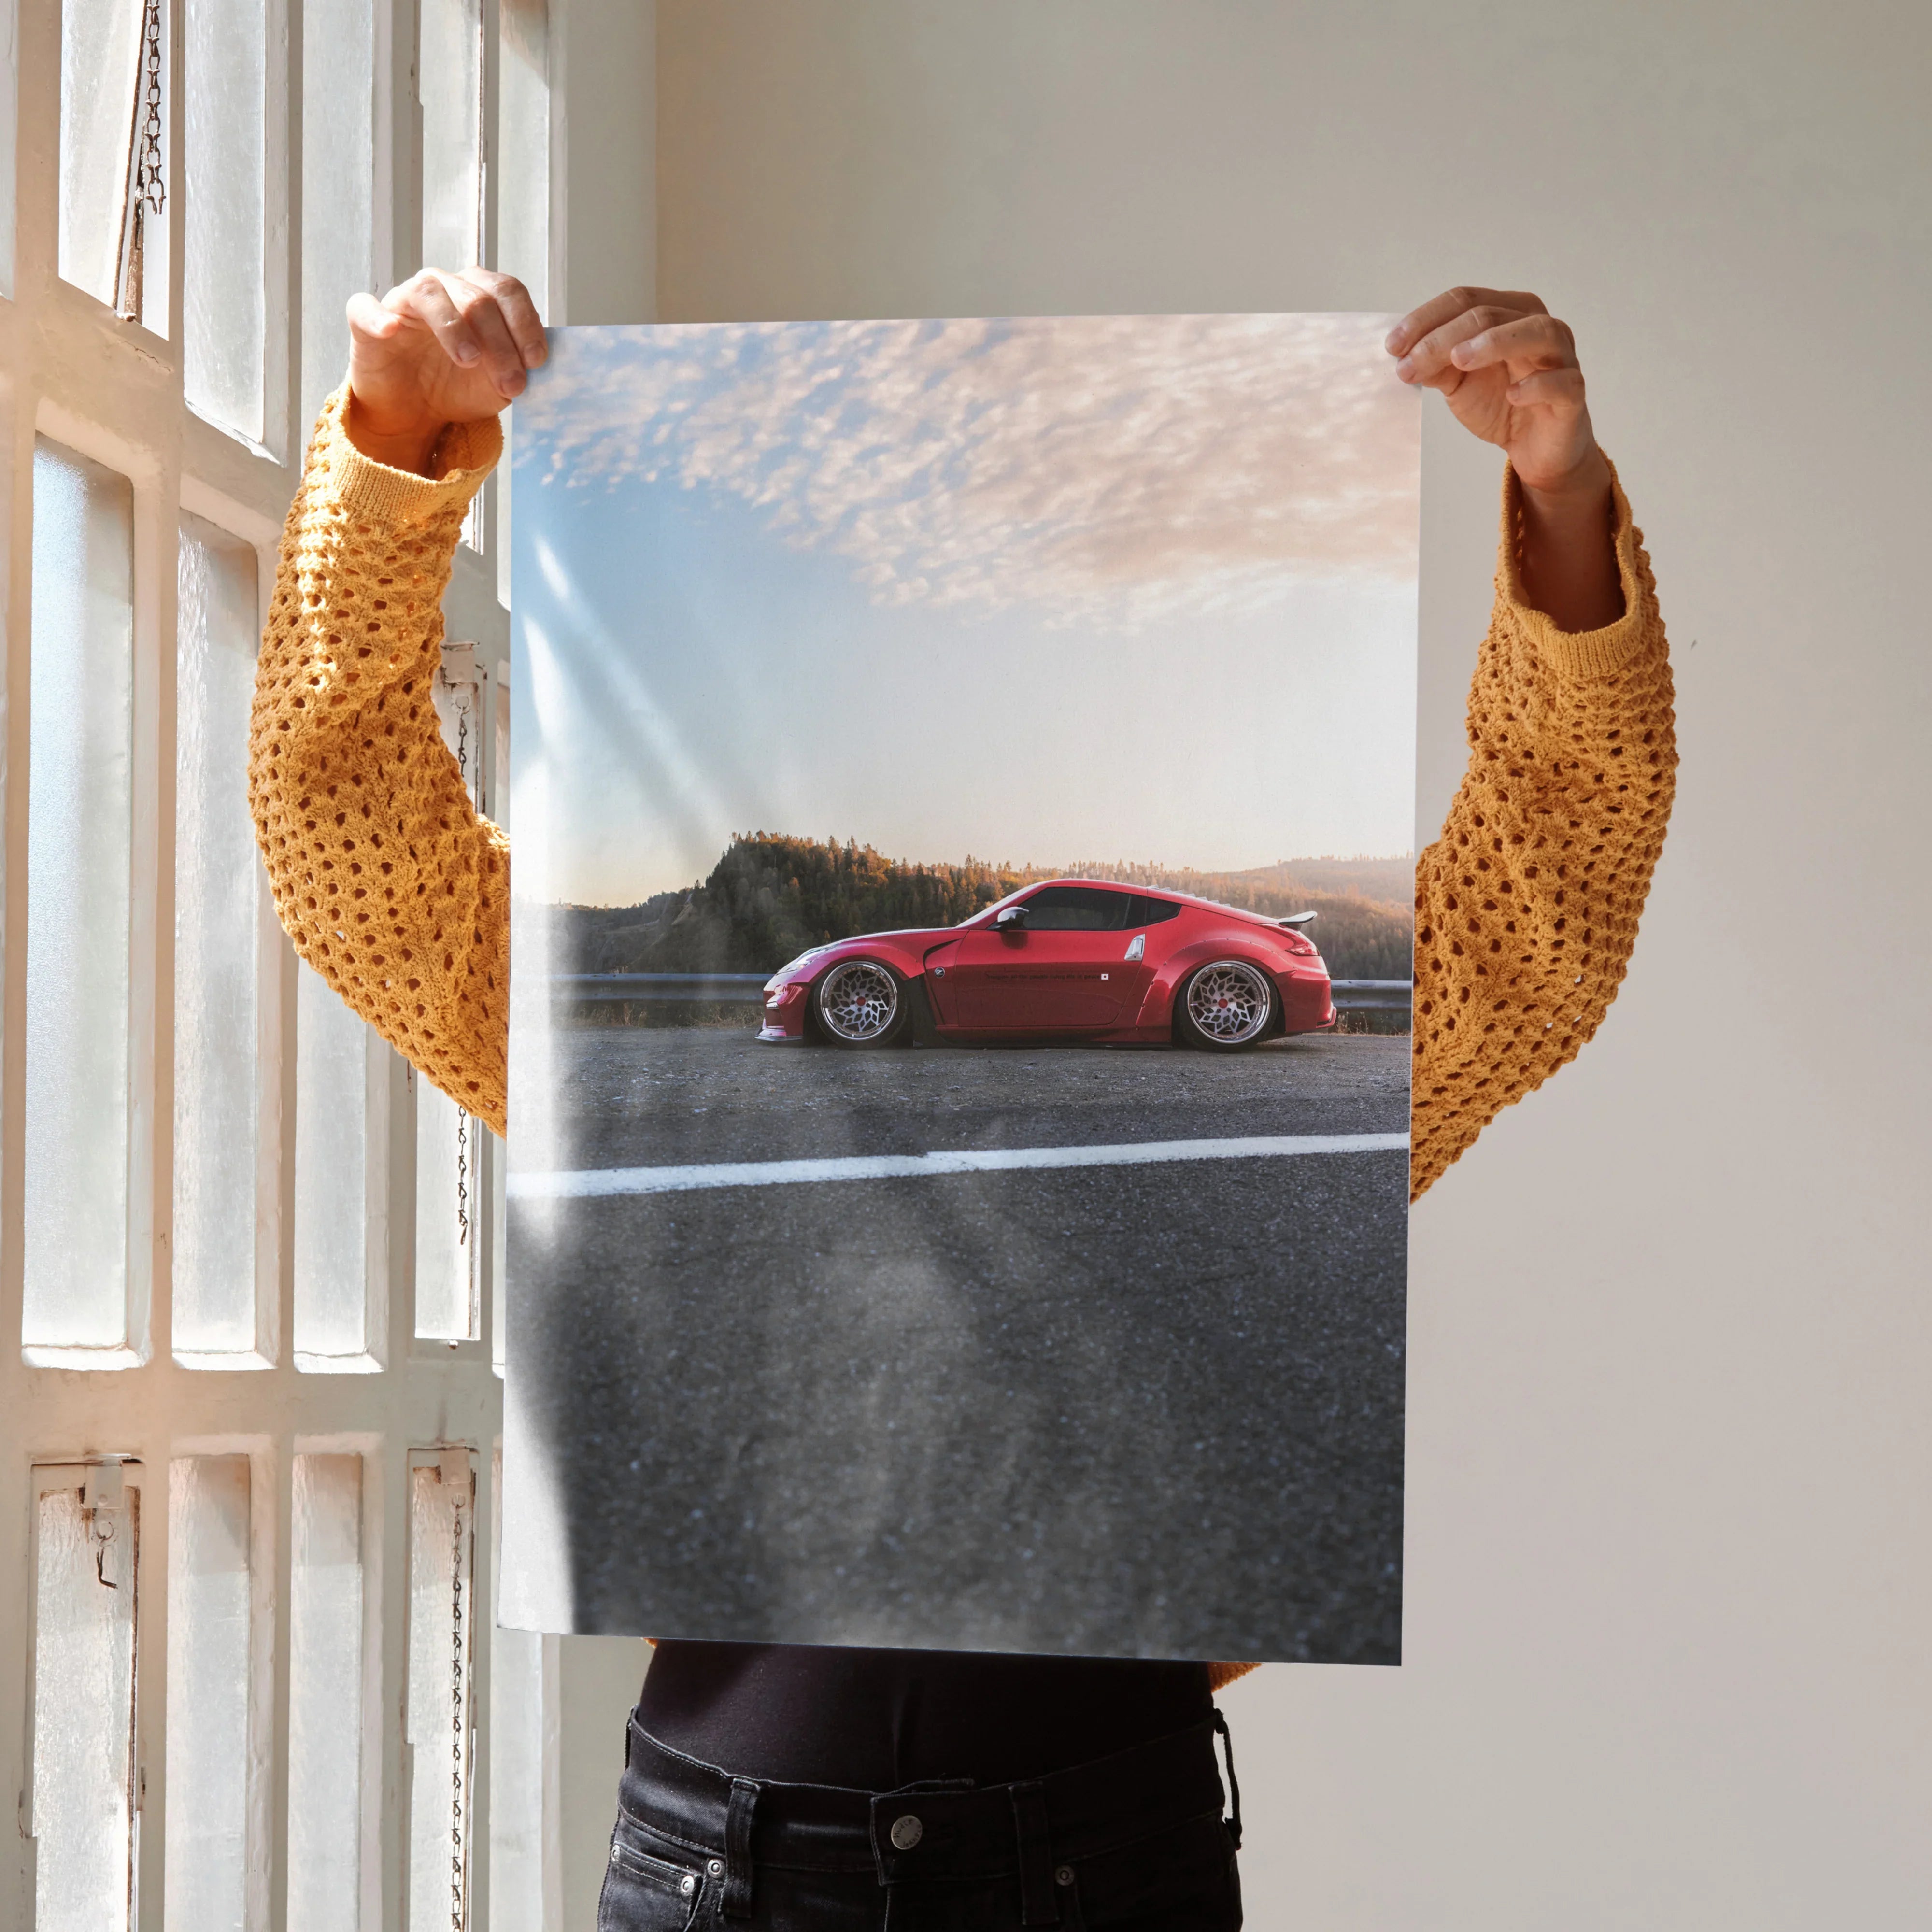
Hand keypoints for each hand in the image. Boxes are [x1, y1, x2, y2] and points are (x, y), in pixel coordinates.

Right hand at [344, 267, 545, 474]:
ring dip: (454, 326)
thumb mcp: (498, 383)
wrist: (415, 412)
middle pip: (477, 297)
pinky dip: (378, 316)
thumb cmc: (458, 387)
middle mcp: (444, 288)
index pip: (507, 291)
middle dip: (500, 342)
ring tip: (469, 360)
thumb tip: (540, 363)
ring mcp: (404, 301)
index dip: (525, 323)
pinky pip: (365, 307)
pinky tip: (391, 331)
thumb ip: (519, 367)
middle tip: (511, 383)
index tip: (536, 361)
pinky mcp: (367, 321)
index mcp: (479, 295)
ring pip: (430, 293)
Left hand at [1388, 287, 1621, 629]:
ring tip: (1459, 360)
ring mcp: (1561, 357)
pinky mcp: (1572, 393)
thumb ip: (1436, 364)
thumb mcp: (1458, 382)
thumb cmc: (1500, 403)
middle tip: (1409, 364)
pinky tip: (1512, 394)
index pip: (1465, 300)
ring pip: (1536, 332)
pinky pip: (1561, 382)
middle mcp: (1538, 326)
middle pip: (1490, 314)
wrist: (1534, 447)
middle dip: (1443, 338)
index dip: (1426, 319)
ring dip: (1494, 342)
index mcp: (1509, 313)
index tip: (1392, 346)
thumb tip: (1403, 354)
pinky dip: (1537, 385)